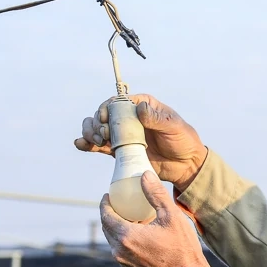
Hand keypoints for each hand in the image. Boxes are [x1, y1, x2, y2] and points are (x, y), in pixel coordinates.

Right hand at [75, 94, 207, 191]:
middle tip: (103, 135)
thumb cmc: (184, 140)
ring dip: (91, 132)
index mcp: (141, 105)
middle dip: (96, 122)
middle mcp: (129, 118)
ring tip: (97, 141)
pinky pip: (100, 146)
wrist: (186, 164)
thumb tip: (140, 108)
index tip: (104, 119)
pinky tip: (81, 145)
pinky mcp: (120, 151)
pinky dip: (88, 144)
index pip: (117, 101)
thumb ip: (157, 118)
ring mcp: (123, 135)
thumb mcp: (174, 126)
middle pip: (103, 114)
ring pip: (98, 128)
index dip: (106, 108)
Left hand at [100, 170, 209, 266]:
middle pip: (106, 227)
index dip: (105, 203)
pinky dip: (123, 236)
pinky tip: (137, 229)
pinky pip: (120, 247)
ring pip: (112, 238)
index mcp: (126, 236)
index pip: (106, 215)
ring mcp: (124, 261)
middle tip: (117, 201)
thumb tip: (145, 174)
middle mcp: (120, 250)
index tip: (108, 194)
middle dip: (108, 213)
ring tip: (128, 214)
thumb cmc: (182, 248)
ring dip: (116, 225)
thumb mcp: (172, 216)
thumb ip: (156, 194)